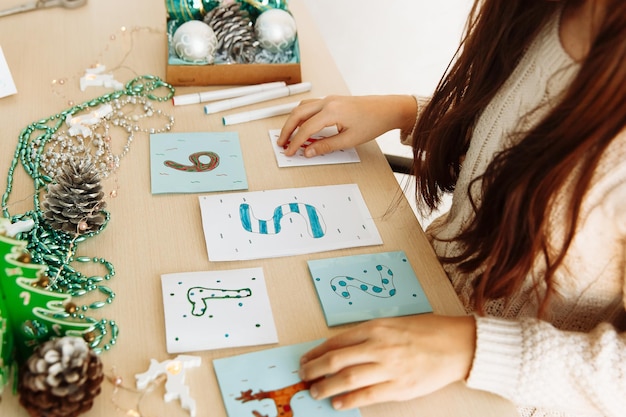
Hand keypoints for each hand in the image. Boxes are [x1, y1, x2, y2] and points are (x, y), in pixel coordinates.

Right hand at [277, 95, 416, 156]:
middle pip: (298, 114)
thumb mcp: (349, 140)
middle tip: (282, 143)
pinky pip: (311, 106)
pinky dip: (302, 116)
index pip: (306, 128)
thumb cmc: (373, 122)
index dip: (295, 142)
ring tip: (289, 135)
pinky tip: (302, 126)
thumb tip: (308, 151)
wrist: (387, 109)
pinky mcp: (332, 100)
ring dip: (293, 121)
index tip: (289, 151)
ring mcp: (329, 99)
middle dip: (287, 129)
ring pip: (302, 108)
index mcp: (331, 111)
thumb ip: (326, 146)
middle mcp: (328, 102)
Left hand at [299, 314, 475, 409]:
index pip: (336, 341)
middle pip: (335, 360)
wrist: (456, 345)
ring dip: (326, 387)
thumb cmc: (426, 332)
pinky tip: (338, 403)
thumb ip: (368, 335)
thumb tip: (342, 348)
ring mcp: (389, 367)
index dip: (316, 352)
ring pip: (347, 378)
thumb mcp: (393, 324)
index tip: (306, 359)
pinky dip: (349, 400)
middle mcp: (379, 346)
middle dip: (314, 369)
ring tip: (315, 391)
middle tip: (303, 375)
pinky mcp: (400, 387)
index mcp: (375, 328)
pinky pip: (368, 395)